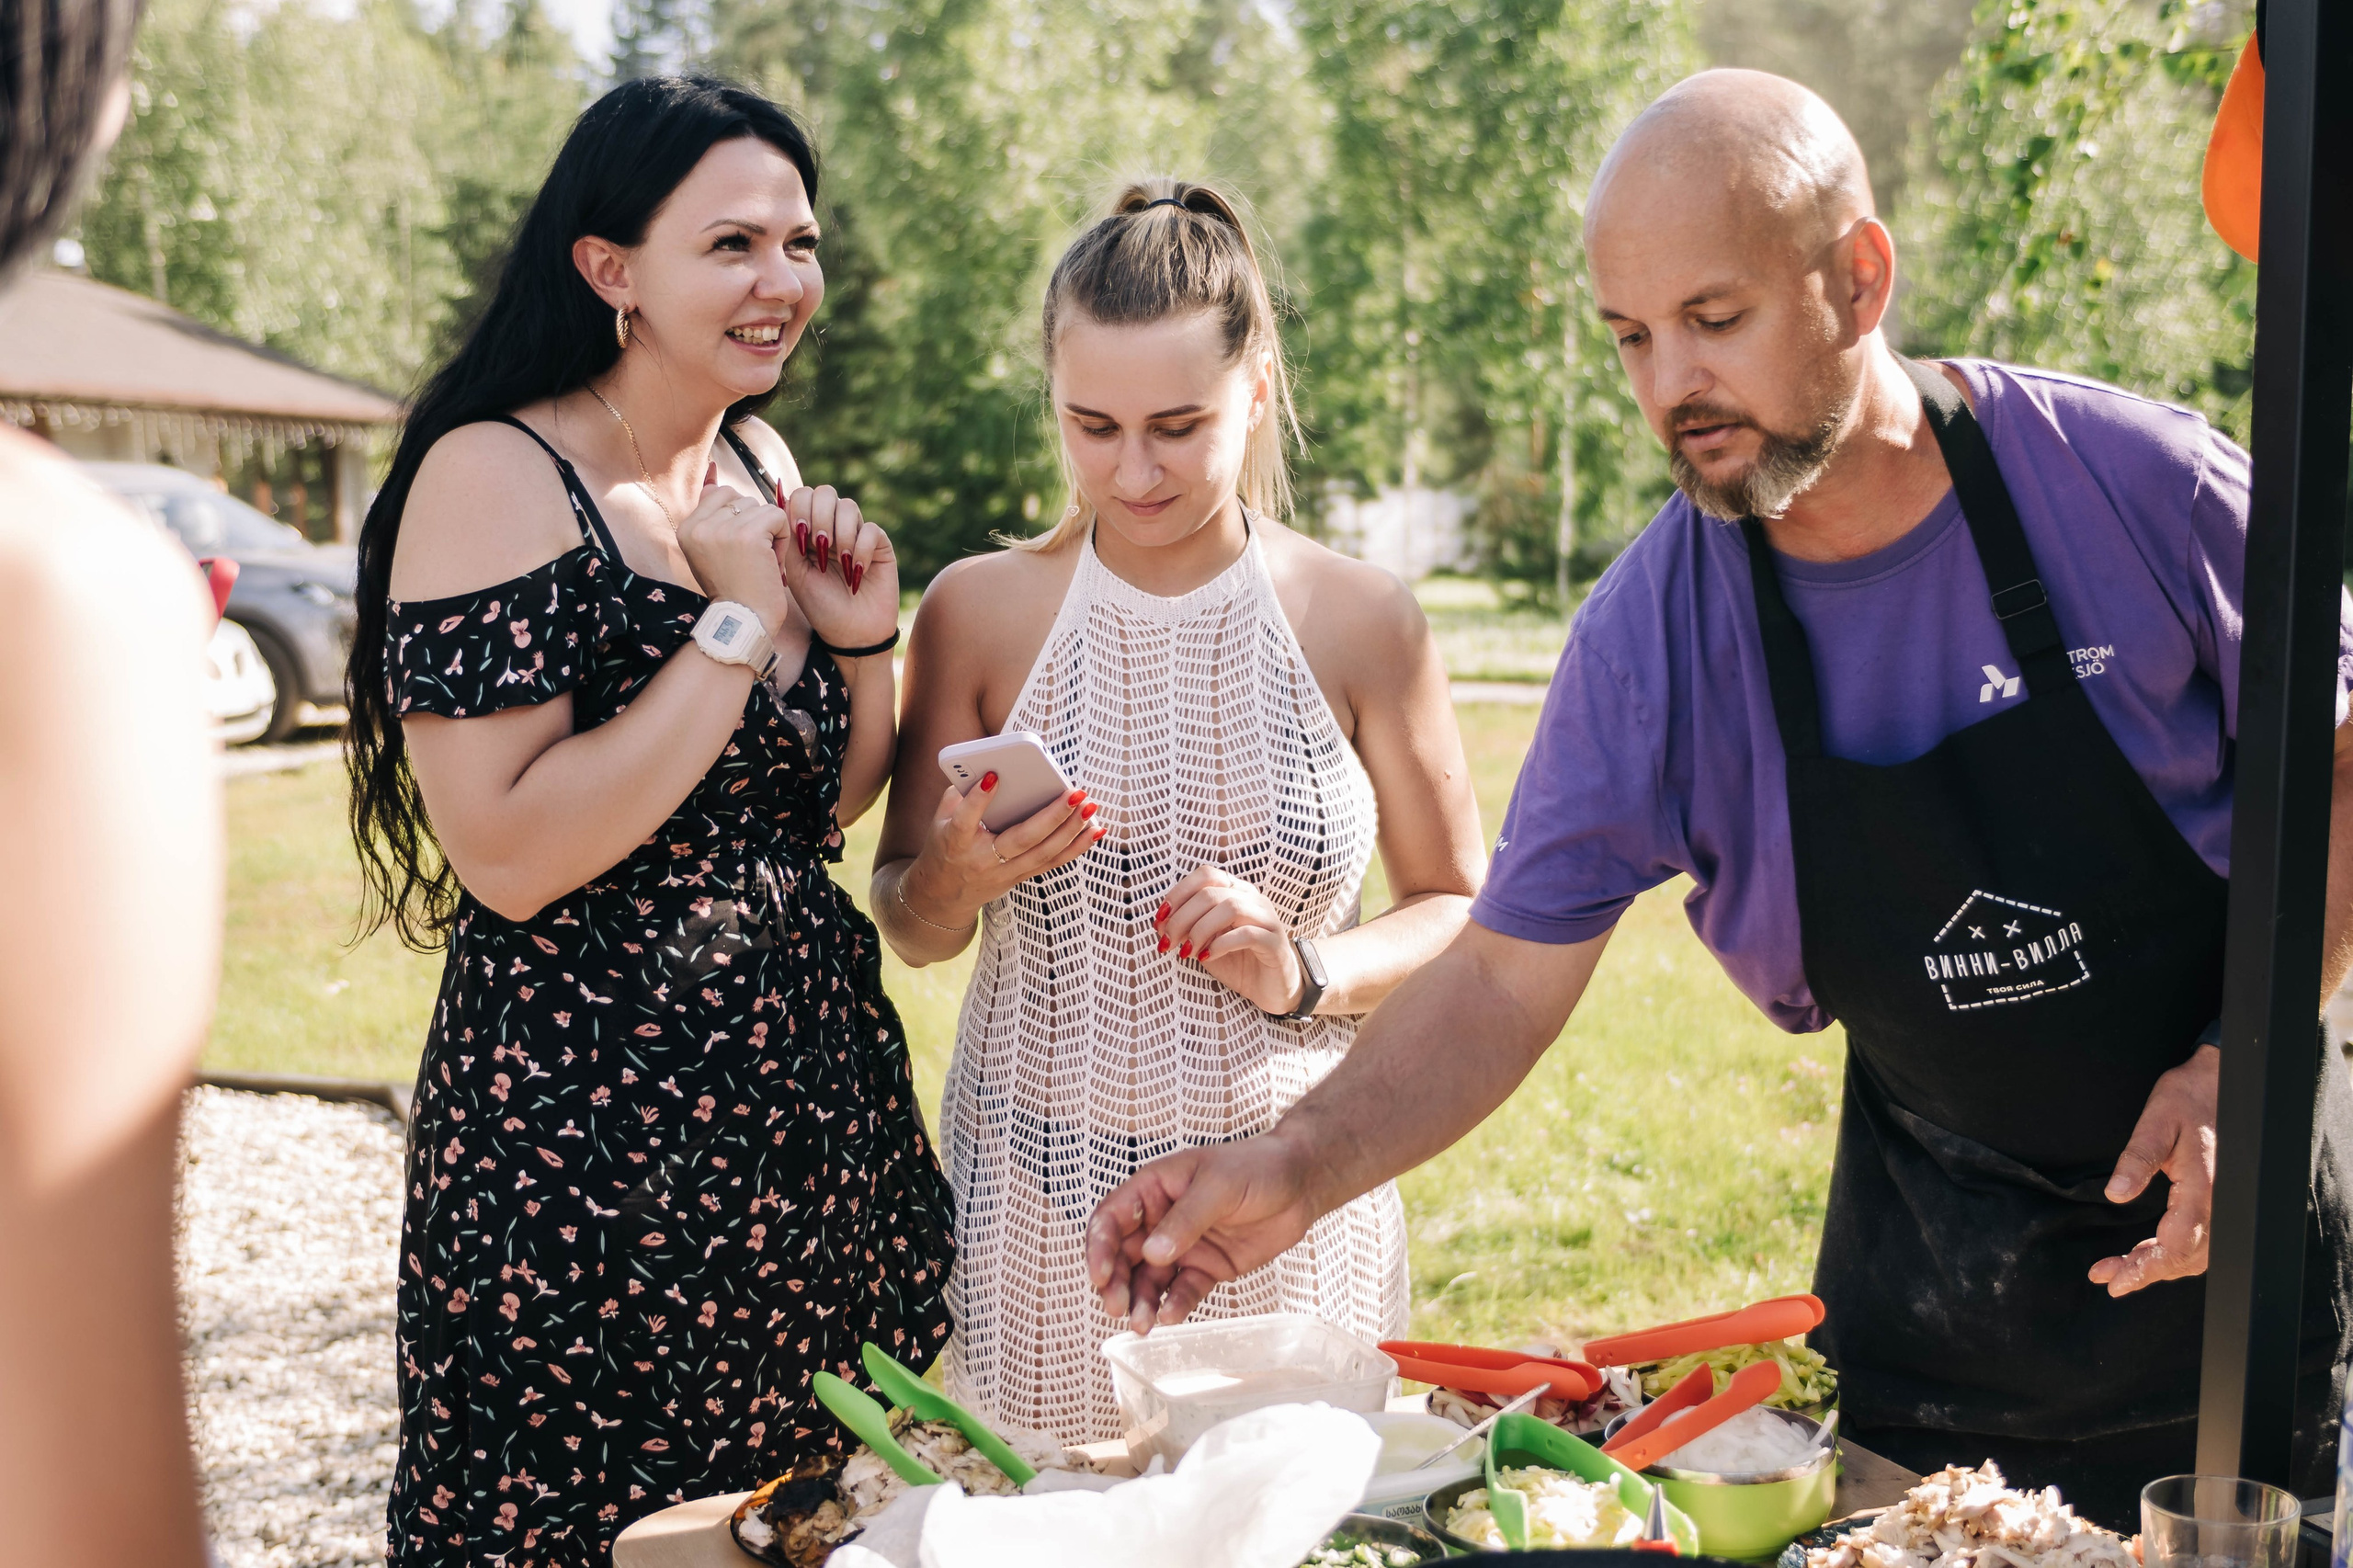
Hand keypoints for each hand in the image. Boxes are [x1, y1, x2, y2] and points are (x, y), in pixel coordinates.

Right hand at [674, 466, 792, 633]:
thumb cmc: (734, 590)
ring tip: (761, 563)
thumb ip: (711, 517)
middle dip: (756, 526)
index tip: (739, 550)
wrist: (743, 622)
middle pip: (743, 499)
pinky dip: (783, 539)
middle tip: (751, 559)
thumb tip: (712, 475)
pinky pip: (777, 516)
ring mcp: (722, 528)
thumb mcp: (711, 552)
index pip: (721, 494)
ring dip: (770, 534)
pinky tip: (773, 562)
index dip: (740, 518)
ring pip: (762, 507)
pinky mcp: (748, 533)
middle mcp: (699, 525)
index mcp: (687, 527)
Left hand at [777, 483, 898, 651]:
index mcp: (809, 530)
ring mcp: (857, 534)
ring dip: (839, 533)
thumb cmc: (819, 605)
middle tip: (818, 545)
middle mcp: (833, 526)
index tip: (799, 538)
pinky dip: (861, 548)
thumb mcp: (795, 570)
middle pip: (825, 492)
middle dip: (819, 516)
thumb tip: (783, 502)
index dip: (798, 508)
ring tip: (838, 561)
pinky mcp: (880, 546)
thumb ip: (789, 536)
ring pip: (848, 506)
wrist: (849, 634)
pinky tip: (856, 572)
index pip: (802, 495)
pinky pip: (871, 529)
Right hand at [897, 771, 1104, 929]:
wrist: (943, 895)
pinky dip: (1076, 847)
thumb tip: (987, 764)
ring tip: (1090, 807)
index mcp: (956, 841)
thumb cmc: (944, 846)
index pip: (966, 820)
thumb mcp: (939, 820)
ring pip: (1043, 853)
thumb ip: (960, 793)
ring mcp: (1004, 872)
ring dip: (1071, 830)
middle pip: (1021, 839)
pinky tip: (1094, 830)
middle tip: (1075, 793)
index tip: (994, 775)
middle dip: (1052, 816)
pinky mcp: (1020, 877)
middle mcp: (982, 859)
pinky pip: (1052, 863)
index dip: (979, 800)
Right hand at [1085, 1133, 1321, 1332]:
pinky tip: (1171, 1316)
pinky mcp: (1206, 1268)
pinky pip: (1182, 1291)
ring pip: (1148, 1279)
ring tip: (1142, 1324)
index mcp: (1154, 1189)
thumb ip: (1186, 1218)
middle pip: (1123, 1255)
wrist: (1302, 1183)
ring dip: (1140, 1301)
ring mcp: (1183, 1246)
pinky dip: (1173, 1305)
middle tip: (1117, 1307)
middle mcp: (1161, 1219)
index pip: (1112, 1218)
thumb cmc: (1257, 1166)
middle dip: (1115, 1283)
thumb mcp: (1219, 1185)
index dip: (1099, 1246)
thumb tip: (1153, 1252)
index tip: (1100, 1275)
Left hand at [1155, 865, 1305, 1013]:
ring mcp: (1267, 919)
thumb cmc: (1236, 961)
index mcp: (1236, 892)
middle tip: (1168, 942)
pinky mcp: (1275, 943)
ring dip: (1200, 930)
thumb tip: (1159, 923)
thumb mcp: (1204, 942)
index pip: (1206, 875)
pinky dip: (1220, 944)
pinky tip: (1206, 957)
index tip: (1159, 919)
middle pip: (1212, 893)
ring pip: (1230, 907)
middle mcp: (1254, 899)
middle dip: (1182, 918)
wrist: (1269, 989)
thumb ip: (1186, 928)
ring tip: (1187, 952)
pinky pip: (1247, 934)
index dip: (1178, 893)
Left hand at [2089, 1043, 2217, 1295]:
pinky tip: (2148, 1252)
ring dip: (2159, 1266)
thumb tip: (2116, 1195)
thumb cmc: (2189, 1097)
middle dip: (2145, 1272)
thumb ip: (2138, 1157)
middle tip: (2107, 1276)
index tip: (2113, 1280)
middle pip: (2186, 1258)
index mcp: (2204, 1186)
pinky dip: (2175, 1253)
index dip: (2145, 1268)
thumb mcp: (2157, 1119)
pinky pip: (2203, 1241)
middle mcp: (2221, 1203)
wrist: (2222, 1082)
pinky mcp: (2222, 1201)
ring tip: (2119, 1268)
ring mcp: (2226, 1204)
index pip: (2176, 1244)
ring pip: (2196, 1255)